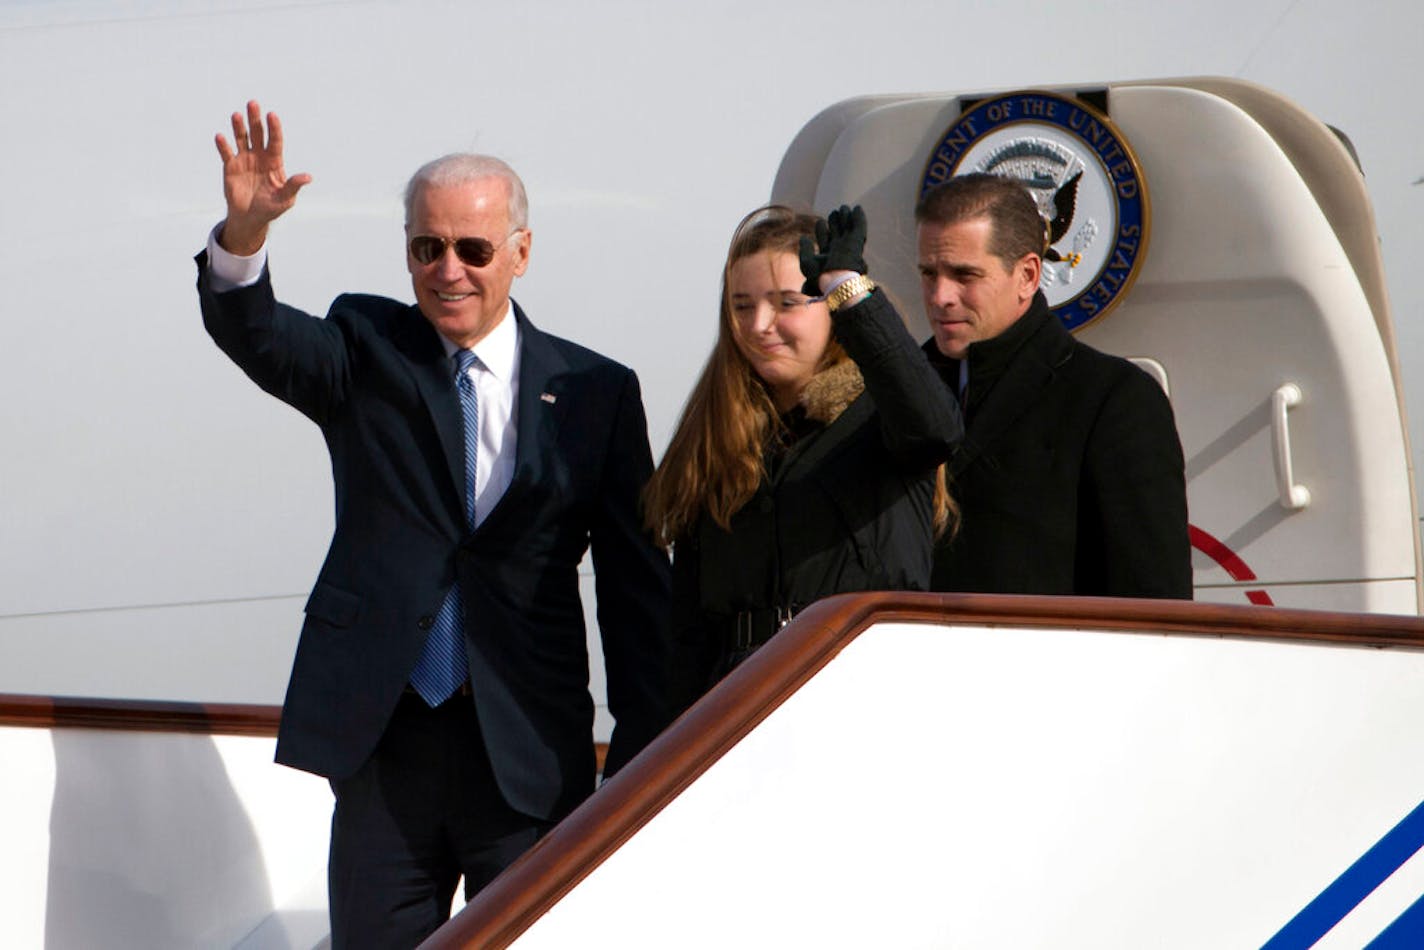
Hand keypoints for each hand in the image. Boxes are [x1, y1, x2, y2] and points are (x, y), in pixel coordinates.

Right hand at [213, 100, 311, 254]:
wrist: (250, 217)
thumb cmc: (271, 208)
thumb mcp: (285, 199)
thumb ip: (293, 186)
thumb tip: (308, 177)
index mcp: (275, 162)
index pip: (275, 141)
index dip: (274, 128)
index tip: (272, 115)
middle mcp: (259, 156)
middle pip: (258, 134)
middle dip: (255, 119)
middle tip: (253, 103)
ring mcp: (244, 159)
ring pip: (242, 138)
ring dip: (239, 127)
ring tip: (237, 115)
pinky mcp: (230, 166)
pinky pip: (226, 153)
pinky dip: (223, 145)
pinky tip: (221, 137)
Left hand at [797, 204, 867, 295]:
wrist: (836, 282)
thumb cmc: (820, 277)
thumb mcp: (808, 263)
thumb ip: (805, 250)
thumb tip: (803, 238)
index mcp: (827, 258)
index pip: (825, 241)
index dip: (822, 231)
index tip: (820, 222)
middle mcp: (839, 252)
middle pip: (837, 234)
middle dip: (835, 223)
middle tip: (833, 213)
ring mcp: (849, 246)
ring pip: (848, 229)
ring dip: (846, 218)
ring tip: (843, 208)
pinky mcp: (857, 242)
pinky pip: (859, 227)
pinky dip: (858, 217)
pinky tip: (857, 208)